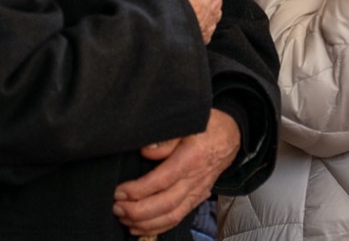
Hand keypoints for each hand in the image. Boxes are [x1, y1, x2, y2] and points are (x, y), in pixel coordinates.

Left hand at [112, 109, 240, 236]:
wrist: (232, 136)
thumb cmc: (208, 126)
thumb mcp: (188, 122)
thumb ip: (167, 137)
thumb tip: (146, 150)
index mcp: (192, 157)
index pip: (162, 180)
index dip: (138, 190)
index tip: (119, 191)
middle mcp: (196, 179)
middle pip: (166, 203)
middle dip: (137, 210)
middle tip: (116, 207)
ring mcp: (197, 192)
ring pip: (171, 216)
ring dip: (144, 222)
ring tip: (122, 217)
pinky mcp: (197, 199)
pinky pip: (177, 218)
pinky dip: (157, 227)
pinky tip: (138, 227)